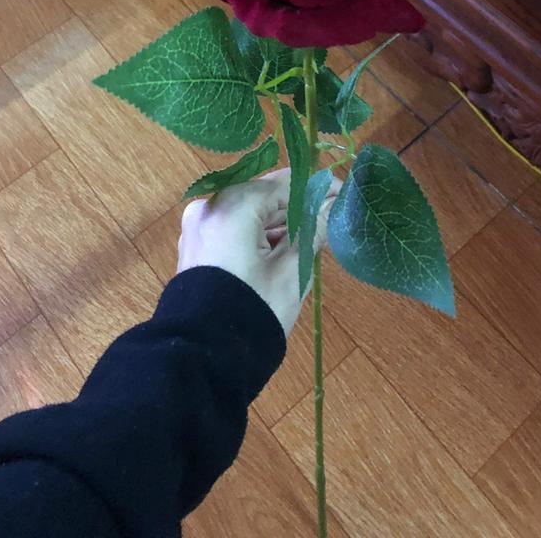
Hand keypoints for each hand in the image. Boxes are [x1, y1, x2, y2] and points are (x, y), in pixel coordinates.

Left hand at [177, 169, 339, 334]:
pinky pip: (234, 228)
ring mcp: (199, 227)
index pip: (284, 183)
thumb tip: (334, 204)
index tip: (343, 196)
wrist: (205, 357)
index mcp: (232, 205)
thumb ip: (314, 229)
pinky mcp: (196, 247)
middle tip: (330, 219)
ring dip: (280, 222)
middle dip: (298, 206)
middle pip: (264, 195)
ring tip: (311, 238)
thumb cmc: (254, 309)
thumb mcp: (292, 269)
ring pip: (249, 212)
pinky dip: (259, 234)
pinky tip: (283, 250)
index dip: (318, 188)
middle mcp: (209, 206)